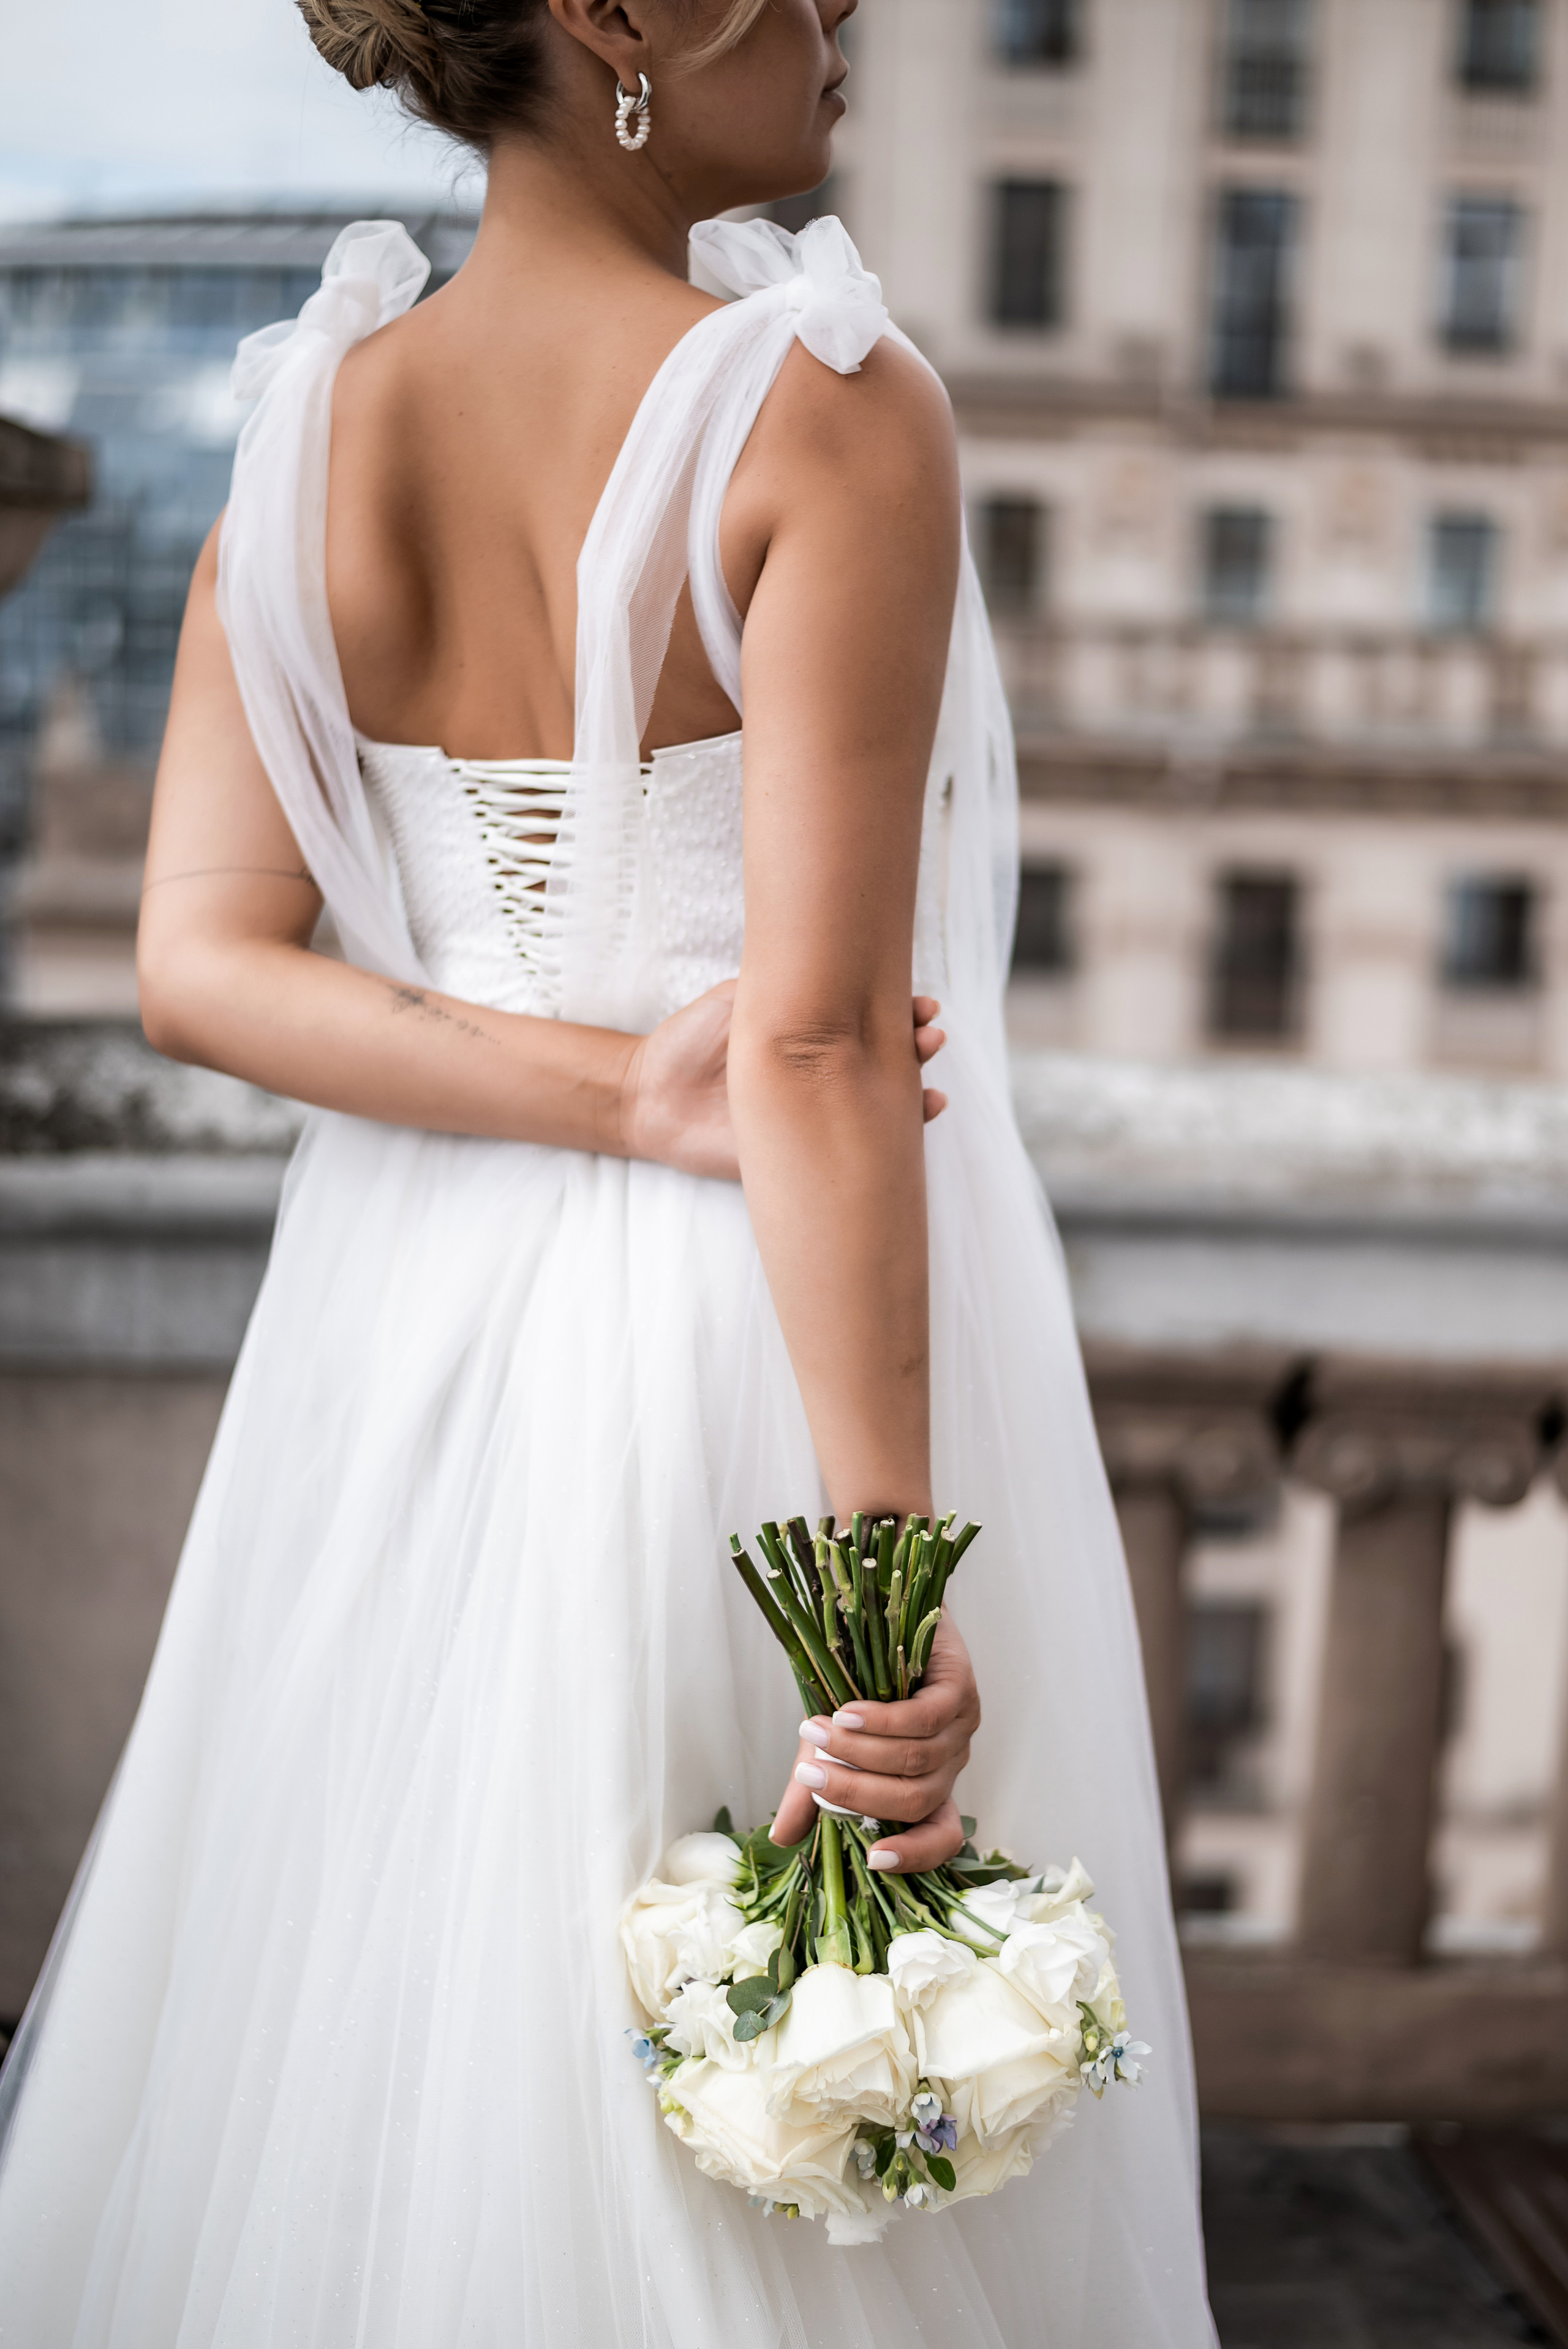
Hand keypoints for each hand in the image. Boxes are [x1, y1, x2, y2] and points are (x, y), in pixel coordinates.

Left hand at [621, 987, 947, 1179]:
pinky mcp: (799, 1155)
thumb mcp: (736, 1000)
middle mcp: (820, 1076)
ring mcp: (814, 1116)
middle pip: (886, 1064)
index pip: (869, 1023)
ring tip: (930, 1089)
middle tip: (930, 1038)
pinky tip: (909, 1130)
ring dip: (915, 1097)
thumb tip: (827, 968)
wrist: (650, 1094)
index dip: (902, 1014)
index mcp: (811, 1038)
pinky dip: (885, 1146)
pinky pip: (849, 1154)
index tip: (922, 1005)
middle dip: (918, 1050)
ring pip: (879, 1109)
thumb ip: (778, 987)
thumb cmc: (690, 1040)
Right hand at [768, 1611, 979, 1872]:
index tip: (874, 1861)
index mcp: (927, 1786)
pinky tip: (846, 1713)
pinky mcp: (961, 1687)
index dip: (916, 1855)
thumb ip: (811, 1792)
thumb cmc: (857, 1687)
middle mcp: (950, 1764)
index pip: (942, 1836)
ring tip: (816, 1733)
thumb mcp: (830, 1744)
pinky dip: (882, 1721)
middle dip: (857, 1793)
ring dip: (860, 1752)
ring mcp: (961, 1726)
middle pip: (915, 1800)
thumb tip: (781, 1839)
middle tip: (808, 1772)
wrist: (879, 1615)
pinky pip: (925, 1718)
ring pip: (917, 1759)